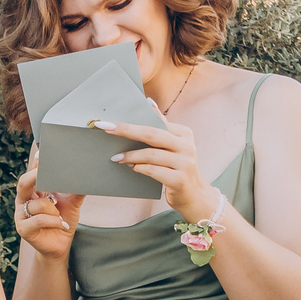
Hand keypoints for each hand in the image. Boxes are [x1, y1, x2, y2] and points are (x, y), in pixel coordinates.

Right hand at [15, 155, 84, 260]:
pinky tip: (61, 224)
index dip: (35, 164)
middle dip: (35, 176)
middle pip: (23, 183)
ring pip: (37, 204)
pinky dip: (53, 221)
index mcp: (33, 191)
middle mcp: (23, 200)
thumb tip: (86, 174)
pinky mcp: (23, 229)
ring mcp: (20, 215)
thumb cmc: (63, 221)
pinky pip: (38, 219)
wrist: (60, 245)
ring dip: (53, 210)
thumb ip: (75, 189)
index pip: (32, 173)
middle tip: (46, 173)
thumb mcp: (72, 202)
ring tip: (61, 216)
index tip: (43, 154)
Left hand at [96, 116, 213, 220]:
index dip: (132, 121)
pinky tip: (131, 167)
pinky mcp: (179, 180)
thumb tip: (149, 102)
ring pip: (151, 154)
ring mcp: (185, 163)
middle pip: (152, 134)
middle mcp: (187, 146)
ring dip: (131, 155)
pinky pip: (153, 171)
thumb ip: (163, 126)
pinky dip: (140, 168)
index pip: (155, 123)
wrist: (195, 197)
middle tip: (106, 129)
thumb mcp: (174, 146)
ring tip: (116, 157)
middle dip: (127, 130)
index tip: (110, 121)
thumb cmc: (178, 169)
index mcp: (184, 134)